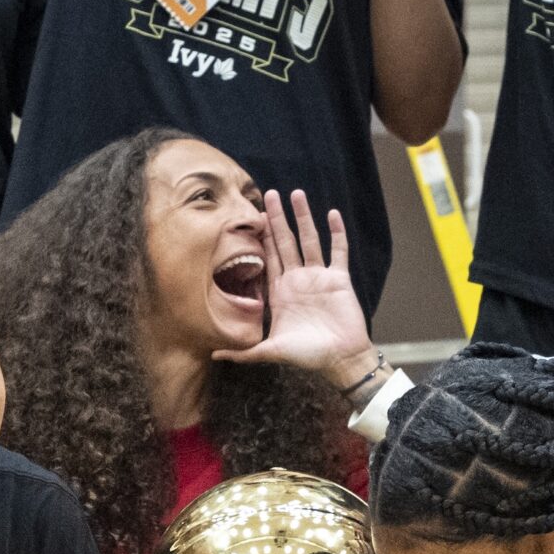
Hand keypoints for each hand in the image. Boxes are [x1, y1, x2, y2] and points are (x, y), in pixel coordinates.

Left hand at [215, 189, 375, 390]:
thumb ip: (243, 352)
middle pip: (286, 242)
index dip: (261, 237)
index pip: (268, 257)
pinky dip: (336, 233)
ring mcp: (319, 277)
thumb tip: (213, 355)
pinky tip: (331, 213)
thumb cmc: (306, 356)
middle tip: (270, 194)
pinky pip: (338, 251)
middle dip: (277, 219)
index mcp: (280, 292)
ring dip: (303, 217)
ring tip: (296, 194)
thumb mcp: (270, 352)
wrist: (339, 360)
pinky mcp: (339, 279)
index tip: (254, 216)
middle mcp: (298, 280)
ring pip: (310, 240)